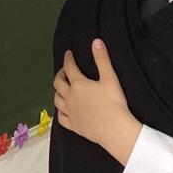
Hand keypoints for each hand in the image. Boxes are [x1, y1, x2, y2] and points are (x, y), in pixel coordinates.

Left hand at [54, 41, 141, 164]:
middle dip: (60, 74)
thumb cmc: (114, 103)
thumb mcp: (110, 78)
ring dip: (58, 92)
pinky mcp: (73, 126)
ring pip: (57, 100)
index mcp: (78, 84)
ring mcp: (70, 112)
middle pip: (58, 83)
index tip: (68, 53)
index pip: (69, 67)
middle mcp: (70, 97)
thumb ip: (102, 59)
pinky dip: (60, 111)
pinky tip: (62, 110)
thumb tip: (96, 41)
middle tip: (65, 71)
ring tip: (62, 89)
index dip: (68, 59)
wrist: (115, 130)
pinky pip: (61, 118)